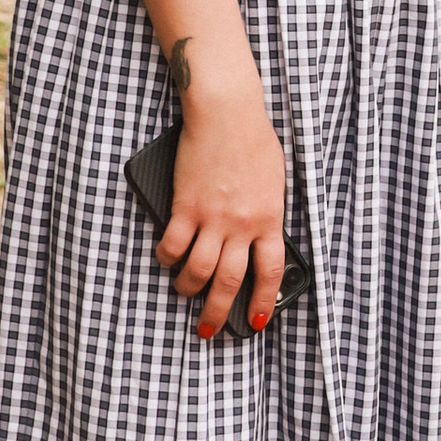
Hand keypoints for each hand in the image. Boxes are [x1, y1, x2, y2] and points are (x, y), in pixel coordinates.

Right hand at [158, 85, 288, 339]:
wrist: (227, 111)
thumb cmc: (253, 139)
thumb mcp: (273, 181)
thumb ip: (265, 213)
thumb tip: (254, 241)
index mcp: (270, 218)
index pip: (269, 273)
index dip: (261, 302)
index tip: (255, 320)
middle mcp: (242, 224)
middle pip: (230, 281)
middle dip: (218, 311)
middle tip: (208, 328)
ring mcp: (212, 217)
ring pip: (198, 270)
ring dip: (188, 287)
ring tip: (184, 291)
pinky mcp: (185, 205)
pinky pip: (173, 244)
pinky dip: (167, 257)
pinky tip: (167, 259)